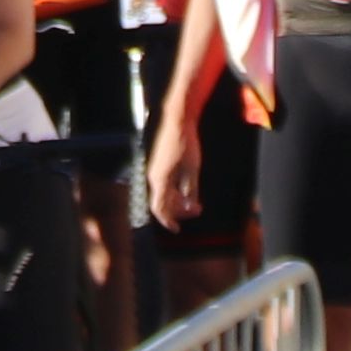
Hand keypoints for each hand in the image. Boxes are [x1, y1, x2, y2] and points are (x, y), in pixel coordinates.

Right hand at [141, 120, 202, 238]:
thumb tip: (189, 206)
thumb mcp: (192, 169)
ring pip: (164, 192)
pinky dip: (175, 190)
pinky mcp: (159, 162)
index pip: (159, 209)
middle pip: (162, 202)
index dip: (168, 221)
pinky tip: (188, 188)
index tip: (178, 229)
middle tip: (196, 211)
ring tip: (195, 201)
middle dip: (179, 210)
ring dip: (178, 200)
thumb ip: (190, 190)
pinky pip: (164, 183)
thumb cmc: (185, 144)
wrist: (177, 120)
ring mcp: (155, 169)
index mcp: (160, 180)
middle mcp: (154, 176)